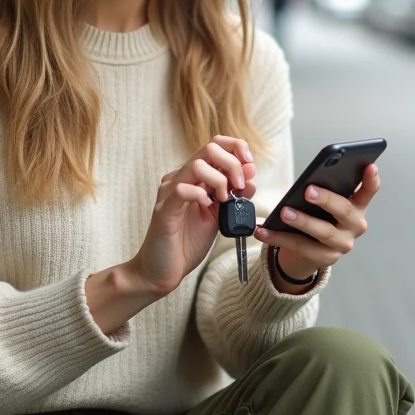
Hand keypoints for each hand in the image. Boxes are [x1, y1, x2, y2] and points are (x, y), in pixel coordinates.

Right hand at [127, 136, 256, 296]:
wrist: (164, 270)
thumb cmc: (188, 242)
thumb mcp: (220, 214)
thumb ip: (234, 193)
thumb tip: (251, 170)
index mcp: (194, 177)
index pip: (215, 145)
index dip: (236, 147)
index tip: (249, 164)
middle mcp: (180, 178)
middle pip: (209, 149)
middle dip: (232, 163)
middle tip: (238, 185)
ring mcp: (169, 192)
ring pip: (196, 166)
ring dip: (218, 180)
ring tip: (223, 200)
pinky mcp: (164, 209)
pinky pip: (181, 190)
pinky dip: (199, 194)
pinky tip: (206, 207)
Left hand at [253, 164, 379, 283]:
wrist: (309, 251)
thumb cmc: (318, 215)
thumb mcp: (323, 202)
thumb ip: (322, 190)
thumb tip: (307, 183)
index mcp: (357, 205)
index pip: (369, 191)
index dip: (371, 180)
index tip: (370, 166)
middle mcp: (355, 225)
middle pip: (343, 210)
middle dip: (326, 199)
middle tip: (307, 190)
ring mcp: (342, 244)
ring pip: (323, 232)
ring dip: (302, 221)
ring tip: (284, 213)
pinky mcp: (325, 259)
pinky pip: (301, 247)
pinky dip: (279, 237)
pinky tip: (263, 230)